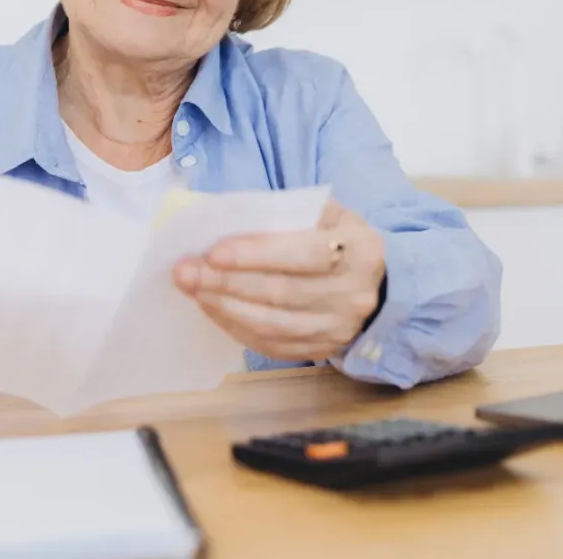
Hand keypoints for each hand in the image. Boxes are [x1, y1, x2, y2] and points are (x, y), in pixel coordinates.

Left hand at [173, 199, 385, 361]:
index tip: (213, 252)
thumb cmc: (338, 240)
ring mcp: (339, 327)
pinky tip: (212, 309)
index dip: (256, 254)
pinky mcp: (322, 349)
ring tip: (192, 289)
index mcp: (358, 249)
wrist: (377, 284)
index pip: (303, 252)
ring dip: (224, 307)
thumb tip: (223, 218)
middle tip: (185, 271)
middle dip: (226, 282)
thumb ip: (287, 214)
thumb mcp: (327, 215)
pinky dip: (235, 326)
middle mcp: (353, 293)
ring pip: (272, 323)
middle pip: (281, 291)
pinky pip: (271, 343)